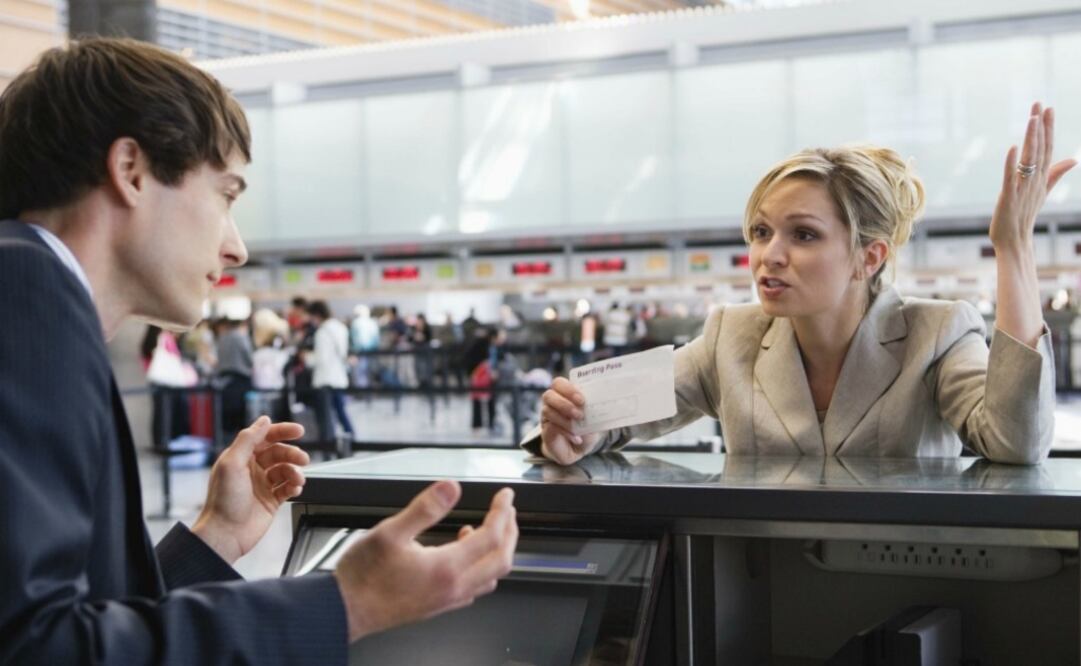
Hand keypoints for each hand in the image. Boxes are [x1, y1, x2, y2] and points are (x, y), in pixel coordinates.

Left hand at [192, 416, 309, 563]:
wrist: (226, 534)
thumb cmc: (223, 501)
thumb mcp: (232, 463)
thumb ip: (248, 439)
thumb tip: (263, 421)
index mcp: (241, 458)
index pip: (264, 437)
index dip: (282, 431)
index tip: (299, 431)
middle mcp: (252, 470)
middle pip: (279, 453)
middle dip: (292, 454)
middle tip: (303, 459)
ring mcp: (262, 485)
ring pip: (286, 470)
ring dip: (295, 472)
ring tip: (298, 479)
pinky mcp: (271, 501)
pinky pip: (288, 488)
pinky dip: (295, 486)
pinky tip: (295, 489)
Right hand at [334, 481, 517, 641]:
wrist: (345, 611)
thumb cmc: (362, 576)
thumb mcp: (389, 532)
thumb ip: (424, 509)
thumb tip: (451, 488)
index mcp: (446, 568)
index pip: (492, 536)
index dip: (502, 511)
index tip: (505, 496)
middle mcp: (453, 587)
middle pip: (501, 559)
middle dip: (510, 531)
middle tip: (507, 510)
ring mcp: (448, 599)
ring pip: (491, 576)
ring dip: (498, 550)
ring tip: (491, 529)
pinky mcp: (439, 605)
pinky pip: (475, 587)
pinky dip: (481, 566)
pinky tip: (464, 552)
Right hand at [539, 377, 601, 464]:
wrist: (579, 448)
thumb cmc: (586, 428)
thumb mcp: (593, 418)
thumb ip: (593, 409)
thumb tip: (600, 404)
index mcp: (564, 393)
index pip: (559, 383)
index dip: (568, 389)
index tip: (582, 400)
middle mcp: (552, 402)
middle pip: (549, 395)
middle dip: (564, 403)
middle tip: (579, 414)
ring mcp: (547, 416)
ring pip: (548, 411)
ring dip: (565, 420)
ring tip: (577, 428)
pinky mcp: (545, 430)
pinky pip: (551, 427)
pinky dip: (566, 433)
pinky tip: (577, 438)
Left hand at [990, 102, 1076, 251]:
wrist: (1014, 242)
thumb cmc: (1024, 216)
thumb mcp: (1042, 191)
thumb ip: (1055, 174)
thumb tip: (1073, 160)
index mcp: (1041, 178)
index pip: (1047, 148)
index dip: (1048, 128)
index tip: (1048, 108)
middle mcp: (1034, 181)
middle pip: (1040, 150)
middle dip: (1041, 127)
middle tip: (1040, 104)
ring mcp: (1022, 189)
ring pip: (1029, 160)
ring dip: (1031, 139)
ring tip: (1032, 118)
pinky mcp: (1008, 198)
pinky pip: (1011, 179)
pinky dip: (1012, 164)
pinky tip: (1013, 148)